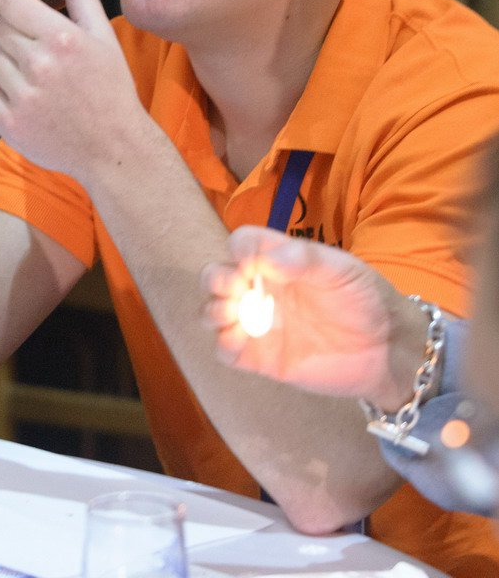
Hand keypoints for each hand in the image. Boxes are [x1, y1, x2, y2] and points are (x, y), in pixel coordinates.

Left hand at [0, 0, 145, 177]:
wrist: (114, 148)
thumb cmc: (110, 87)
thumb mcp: (103, 36)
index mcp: (62, 37)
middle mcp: (39, 64)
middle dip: (12, 32)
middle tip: (34, 48)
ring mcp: (22, 96)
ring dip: (5, 64)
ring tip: (33, 77)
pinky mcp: (9, 124)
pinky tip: (22, 98)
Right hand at [202, 226, 429, 409]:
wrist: (389, 352)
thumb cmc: (367, 300)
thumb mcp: (343, 269)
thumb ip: (304, 259)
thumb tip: (263, 260)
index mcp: (280, 260)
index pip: (243, 243)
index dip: (239, 248)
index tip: (250, 263)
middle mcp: (263, 288)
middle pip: (217, 275)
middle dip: (216, 279)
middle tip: (235, 290)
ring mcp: (259, 324)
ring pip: (214, 311)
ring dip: (214, 310)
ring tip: (233, 316)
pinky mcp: (262, 358)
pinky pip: (226, 351)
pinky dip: (223, 345)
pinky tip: (239, 342)